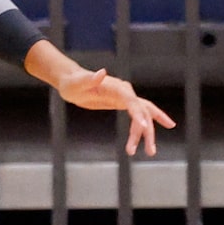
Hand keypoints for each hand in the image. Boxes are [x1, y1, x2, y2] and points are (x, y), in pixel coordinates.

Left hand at [54, 65, 175, 155]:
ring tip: (150, 152)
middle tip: (150, 151)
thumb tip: (102, 72)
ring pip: (144, 114)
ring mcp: (125, 97)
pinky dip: (147, 125)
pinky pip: (140, 114)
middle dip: (147, 130)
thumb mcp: (78, 83)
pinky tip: (150, 138)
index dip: (139, 114)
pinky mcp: (123, 103)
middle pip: (143, 110)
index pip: (132, 101)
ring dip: (148, 133)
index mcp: (116, 87)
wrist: (73, 81)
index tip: (144, 127)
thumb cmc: (73, 83)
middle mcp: (125, 91)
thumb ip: (90, 79)